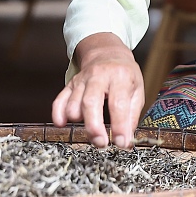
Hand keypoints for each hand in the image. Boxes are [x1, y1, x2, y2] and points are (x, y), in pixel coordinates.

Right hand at [52, 33, 144, 148]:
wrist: (107, 53)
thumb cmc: (124, 74)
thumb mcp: (137, 90)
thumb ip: (132, 115)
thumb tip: (126, 140)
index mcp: (120, 76)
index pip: (118, 104)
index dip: (119, 126)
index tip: (121, 142)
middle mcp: (98, 76)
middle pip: (90, 103)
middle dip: (94, 127)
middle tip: (101, 143)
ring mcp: (81, 80)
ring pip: (73, 104)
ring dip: (79, 122)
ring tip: (92, 132)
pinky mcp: (70, 85)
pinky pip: (59, 101)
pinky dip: (58, 115)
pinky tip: (63, 124)